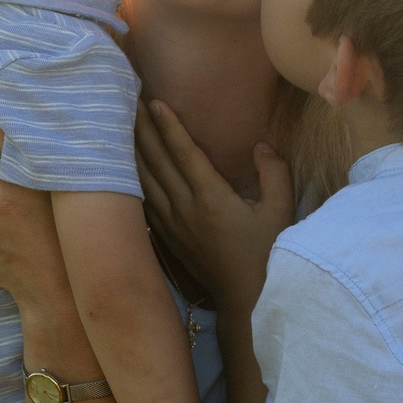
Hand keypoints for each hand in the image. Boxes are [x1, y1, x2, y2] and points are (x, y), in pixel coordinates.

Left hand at [137, 99, 292, 310]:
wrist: (246, 299)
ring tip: (122, 127)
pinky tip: (127, 169)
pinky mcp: (169, 238)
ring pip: (145, 181)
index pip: (184, 153)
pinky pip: (145, 203)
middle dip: (143, 130)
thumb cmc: (267, 254)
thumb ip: (274, 173)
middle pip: (157, 161)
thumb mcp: (280, 211)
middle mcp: (185, 208)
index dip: (168, 126)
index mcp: (211, 198)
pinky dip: (133, 181)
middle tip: (128, 102)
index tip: (153, 102)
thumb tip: (261, 146)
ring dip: (133, 152)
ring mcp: (173, 225)